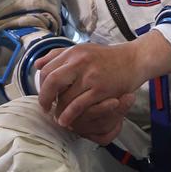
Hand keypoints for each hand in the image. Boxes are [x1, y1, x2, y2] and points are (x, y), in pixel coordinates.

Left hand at [34, 31, 170, 142]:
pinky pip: (79, 106)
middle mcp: (79, 62)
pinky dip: (70, 115)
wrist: (133, 60)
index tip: (44, 95)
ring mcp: (90, 76)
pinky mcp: (100, 90)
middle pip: (51, 81)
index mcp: (73, 52)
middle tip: (45, 108)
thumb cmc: (107, 58)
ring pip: (65, 97)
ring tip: (58, 117)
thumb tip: (37, 65)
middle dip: (44, 98)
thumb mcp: (82, 50)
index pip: (47, 70)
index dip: (41, 86)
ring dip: (59, 110)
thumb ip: (59, 55)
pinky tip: (67, 121)